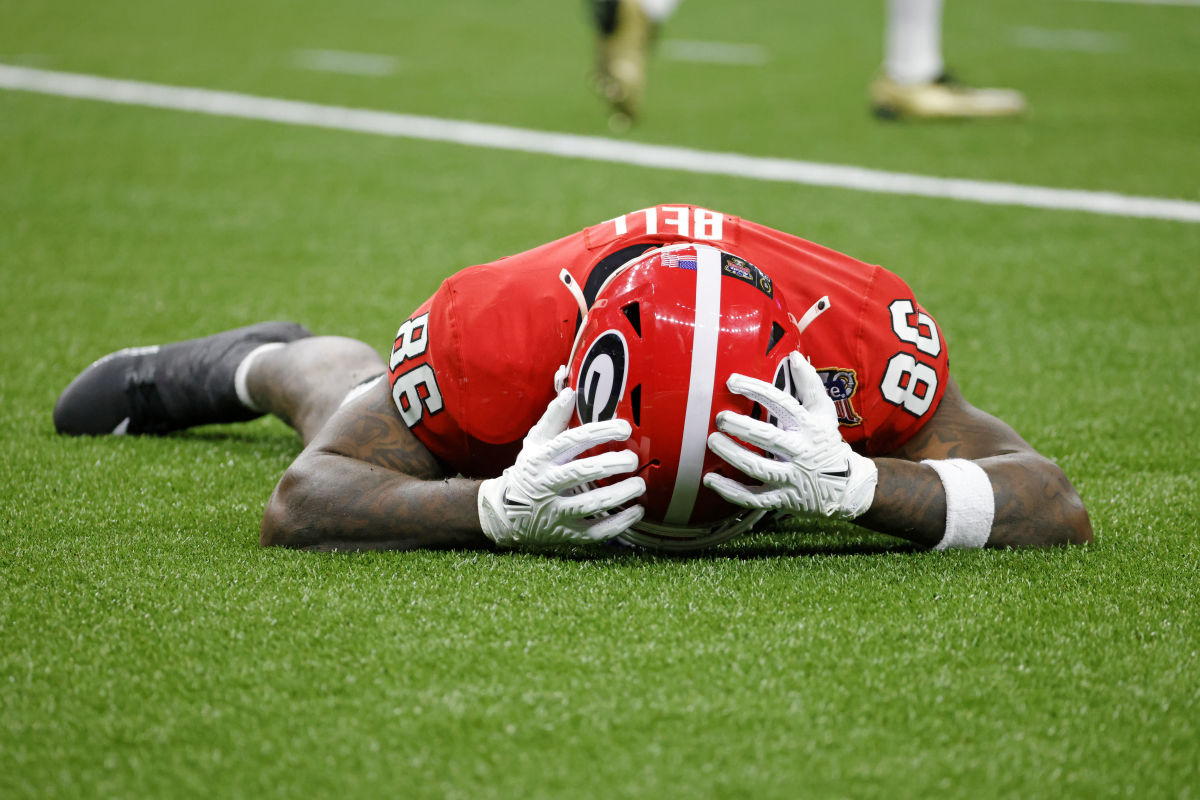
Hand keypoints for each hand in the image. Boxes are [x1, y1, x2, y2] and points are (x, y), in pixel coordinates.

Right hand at [477, 388, 645, 545]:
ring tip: (639, 486)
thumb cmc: (527, 472)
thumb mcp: (534, 444)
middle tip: (633, 459)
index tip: (625, 428)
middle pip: (581, 472)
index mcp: (539, 459)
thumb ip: (553, 420)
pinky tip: (636, 512)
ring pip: (589, 504)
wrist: (504, 515)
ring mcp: (554, 512)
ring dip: (618, 495)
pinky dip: (618, 524)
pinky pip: (594, 532)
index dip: (599, 433)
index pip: (571, 441)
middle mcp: (545, 485)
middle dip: (611, 464)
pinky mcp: (564, 534)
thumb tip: (570, 393)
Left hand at [703, 352, 876, 519]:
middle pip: (768, 438)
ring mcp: (792, 478)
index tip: (732, 381)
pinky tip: (710, 479)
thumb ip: (809, 384)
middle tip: (720, 417)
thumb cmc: (827, 443)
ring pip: (758, 468)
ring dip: (733, 455)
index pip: (782, 403)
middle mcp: (801, 451)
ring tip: (712, 441)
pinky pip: (754, 498)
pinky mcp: (783, 499)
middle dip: (741, 426)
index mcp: (809, 426)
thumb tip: (794, 355)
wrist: (847, 487)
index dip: (756, 390)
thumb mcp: (824, 413)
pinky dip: (731, 491)